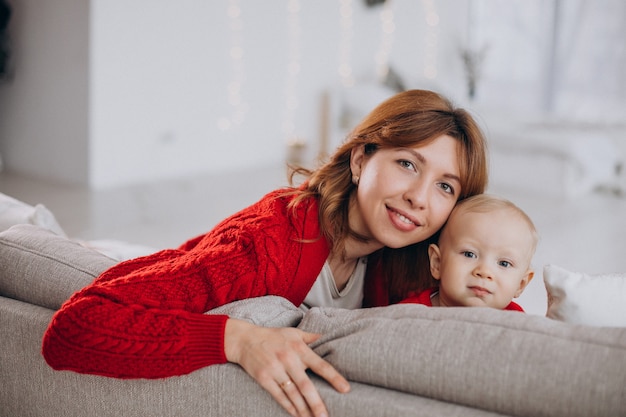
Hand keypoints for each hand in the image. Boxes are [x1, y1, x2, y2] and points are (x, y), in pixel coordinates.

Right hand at [225, 318, 349, 416]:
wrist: (245, 339)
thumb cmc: (273, 336)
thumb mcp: (294, 333)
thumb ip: (312, 338)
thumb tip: (330, 338)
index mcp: (299, 348)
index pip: (320, 364)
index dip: (333, 377)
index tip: (345, 389)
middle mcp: (288, 359)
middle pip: (305, 385)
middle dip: (316, 403)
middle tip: (326, 416)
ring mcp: (275, 369)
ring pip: (292, 394)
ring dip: (303, 409)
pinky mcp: (263, 378)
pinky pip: (278, 395)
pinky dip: (288, 406)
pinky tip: (296, 414)